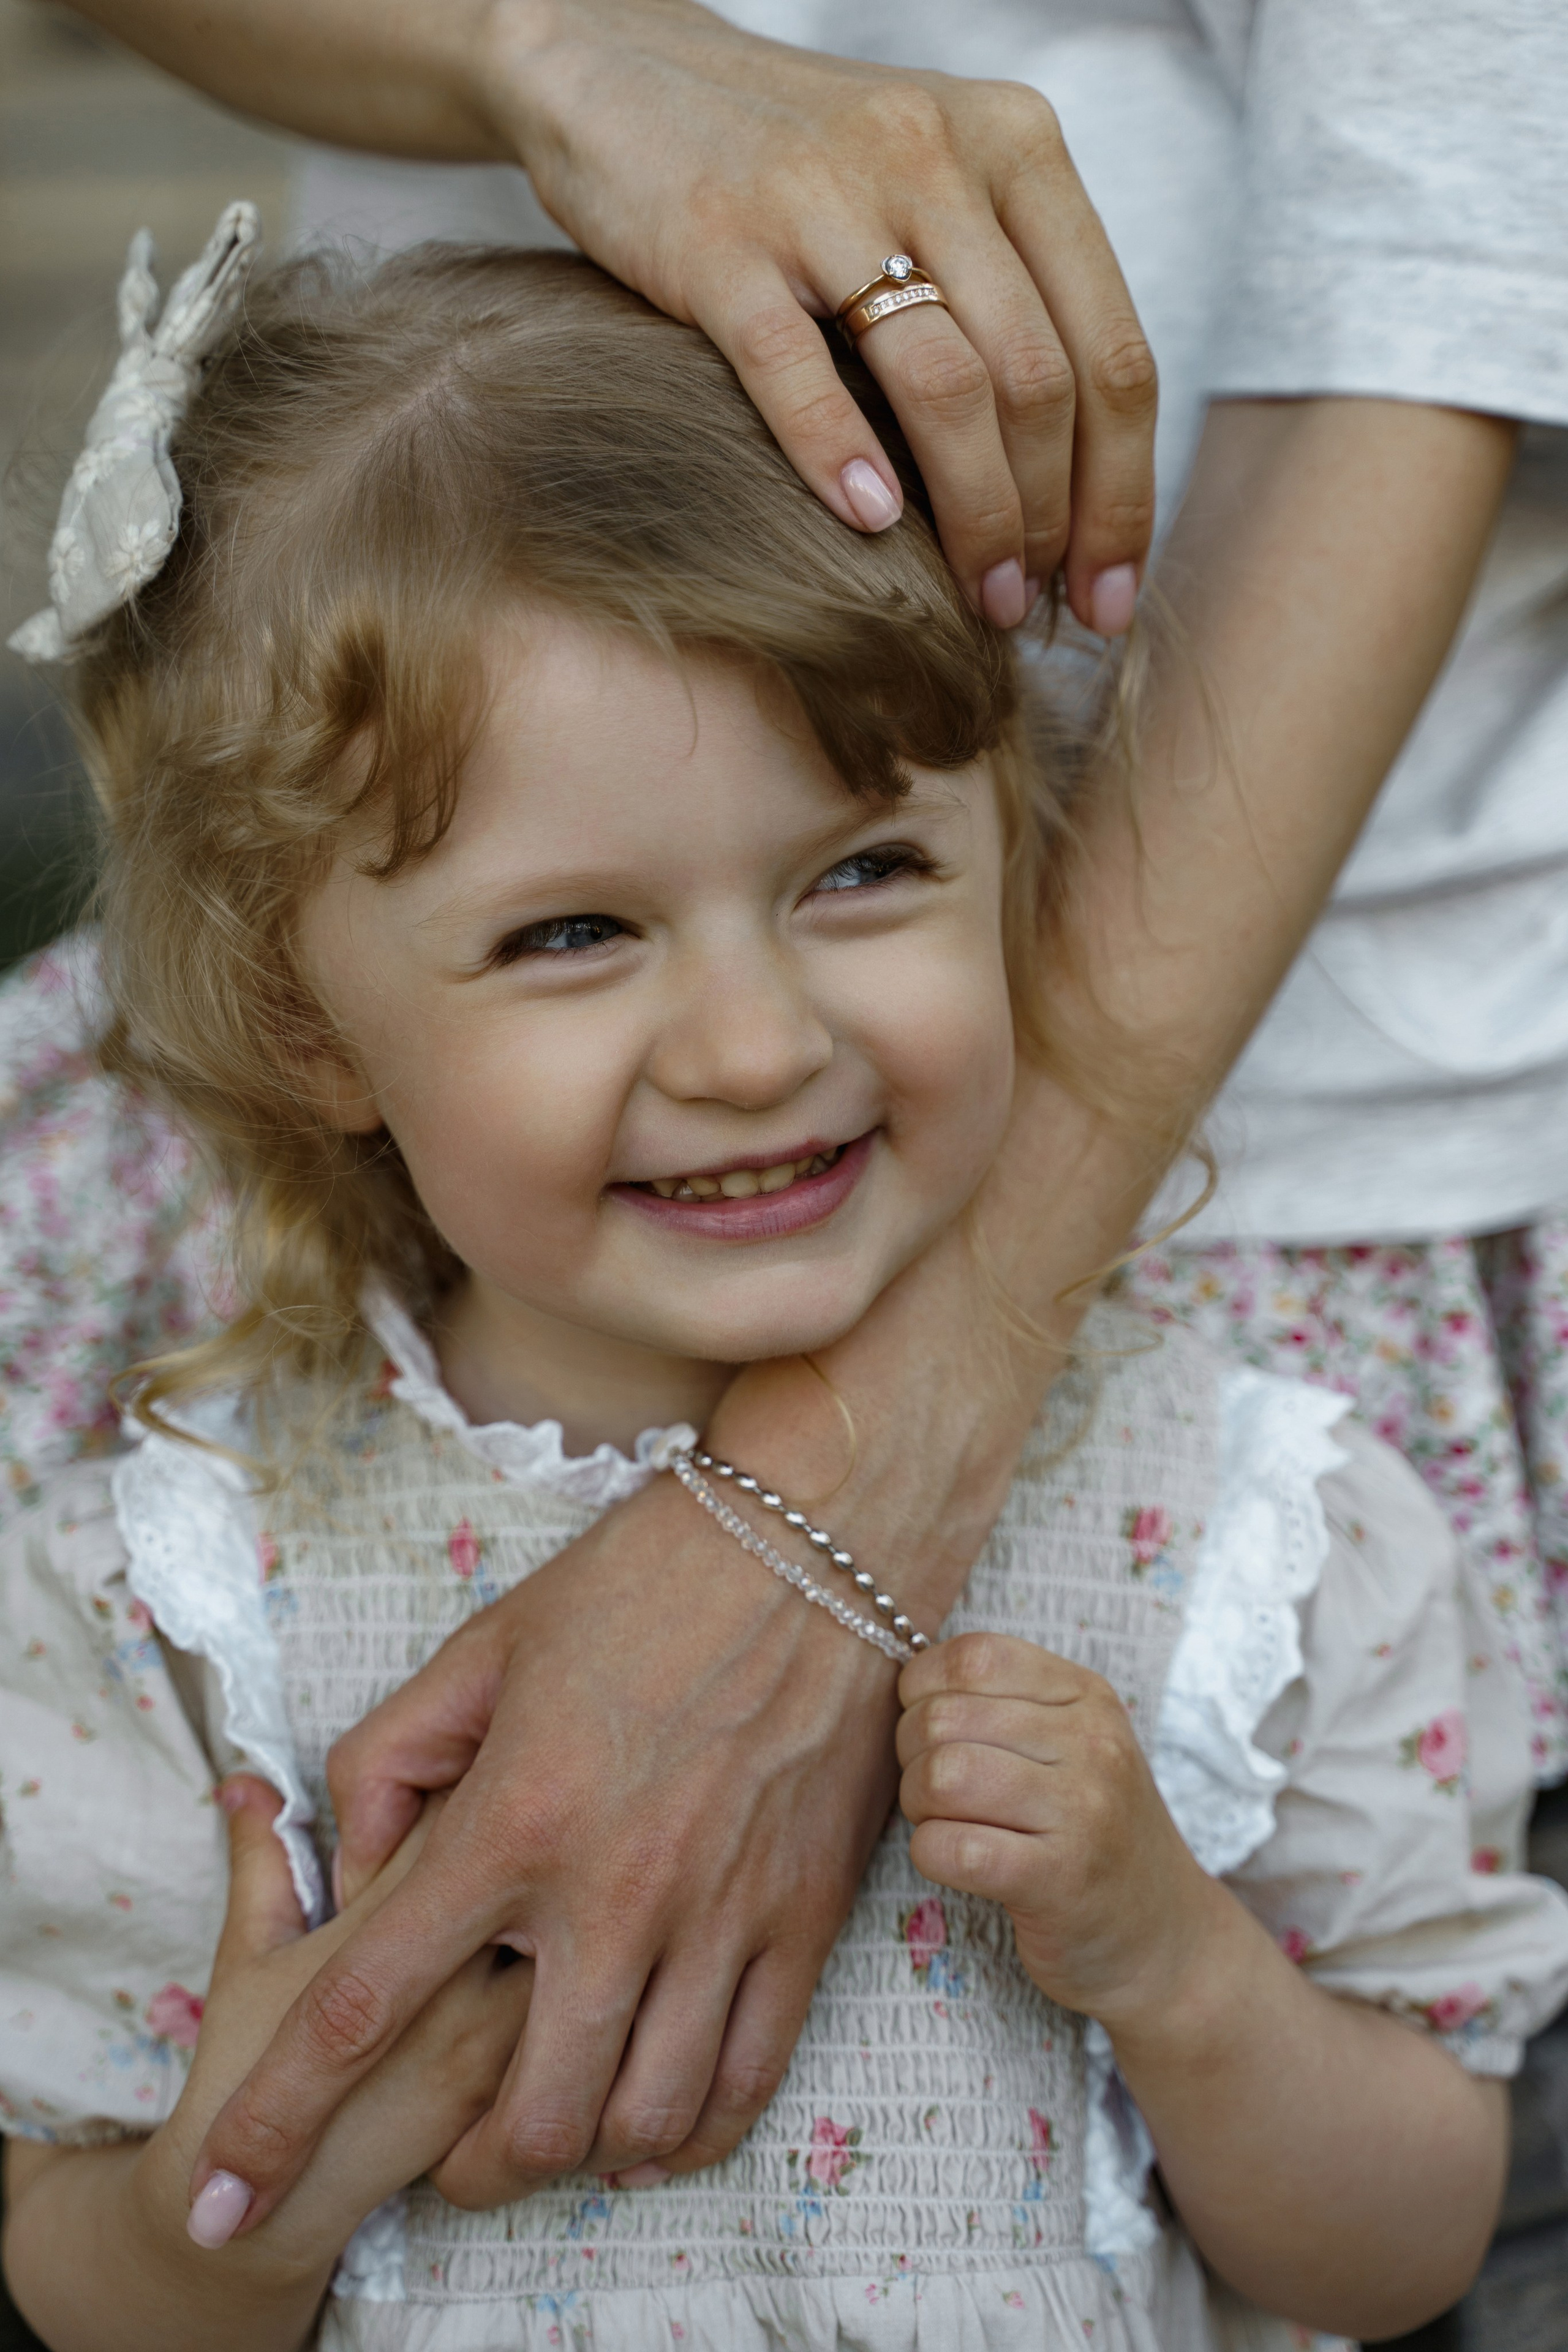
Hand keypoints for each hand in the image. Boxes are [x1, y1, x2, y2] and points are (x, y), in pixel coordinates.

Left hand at [188, 1479, 902, 2228]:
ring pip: (639, 2122)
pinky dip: (686, 2135)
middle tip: (445, 2160)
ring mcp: (719, 1915)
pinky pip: (744, 2082)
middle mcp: (613, 1892)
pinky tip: (649, 2125)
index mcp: (513, 1820)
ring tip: (546, 2139)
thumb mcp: (484, 1645)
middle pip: (526, 2119)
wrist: (815, 1543)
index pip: (363, 2007)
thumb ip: (390, 1759)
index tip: (223, 2195)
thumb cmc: (641, 1581)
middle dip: (465, 2174)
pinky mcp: (801, 1919)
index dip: (278, 2120)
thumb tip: (352, 1869)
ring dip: (576, 2161)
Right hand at [488, 0, 1154, 630]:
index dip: (1124, 490)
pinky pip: (798, 370)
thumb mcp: (937, 184)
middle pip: (1039, 381)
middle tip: (1031, 609)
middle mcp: (938, 155)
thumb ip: (1012, 291)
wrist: (628, 68)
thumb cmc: (800, 162)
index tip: (1109, 593)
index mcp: (1017, 145)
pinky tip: (868, 527)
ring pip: (944, 385)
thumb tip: (1077, 477)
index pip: (1111, 348)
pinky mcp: (719, 238)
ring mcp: (826, 193)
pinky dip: (841, 458)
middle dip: (1051, 523)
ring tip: (976, 597)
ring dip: (973, 515)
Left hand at [896, 1632, 1220, 2024]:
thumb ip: (1001, 1702)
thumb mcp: (1070, 1744)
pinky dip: (930, 1854)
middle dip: (911, 1755)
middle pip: (943, 1718)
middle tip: (934, 1789)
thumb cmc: (1091, 1831)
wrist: (1163, 1936)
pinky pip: (952, 1848)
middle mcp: (1092, 1743)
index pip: (975, 1656)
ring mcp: (1082, 1811)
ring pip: (942, 1776)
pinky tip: (955, 1862)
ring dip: (918, 1804)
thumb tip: (906, 1680)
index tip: (932, 1729)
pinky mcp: (1059, 1880)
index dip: (924, 1690)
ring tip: (944, 1822)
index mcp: (1086, 1694)